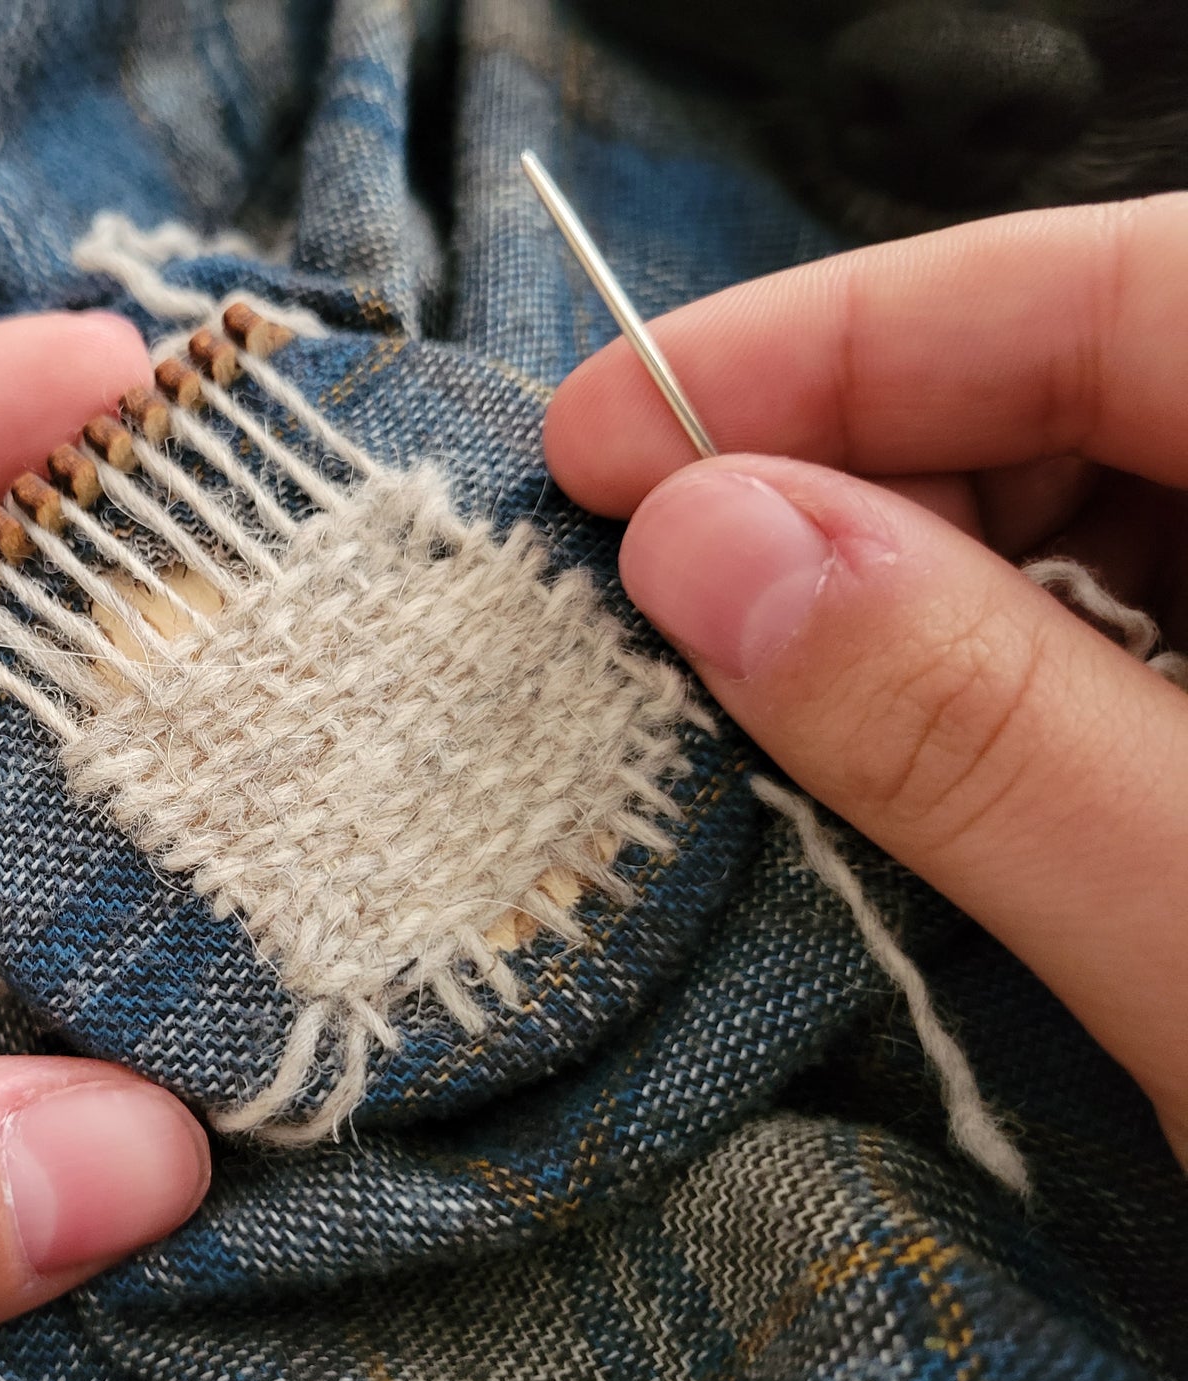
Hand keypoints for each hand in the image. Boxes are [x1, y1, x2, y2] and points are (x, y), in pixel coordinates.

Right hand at [546, 196, 1187, 1163]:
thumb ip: (978, 731)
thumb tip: (702, 540)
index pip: (1128, 288)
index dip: (838, 335)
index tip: (608, 434)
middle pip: (1118, 366)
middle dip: (860, 453)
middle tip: (662, 568)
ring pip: (1124, 489)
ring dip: (917, 559)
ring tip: (757, 657)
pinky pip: (1155, 614)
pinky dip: (1006, 655)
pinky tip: (908, 731)